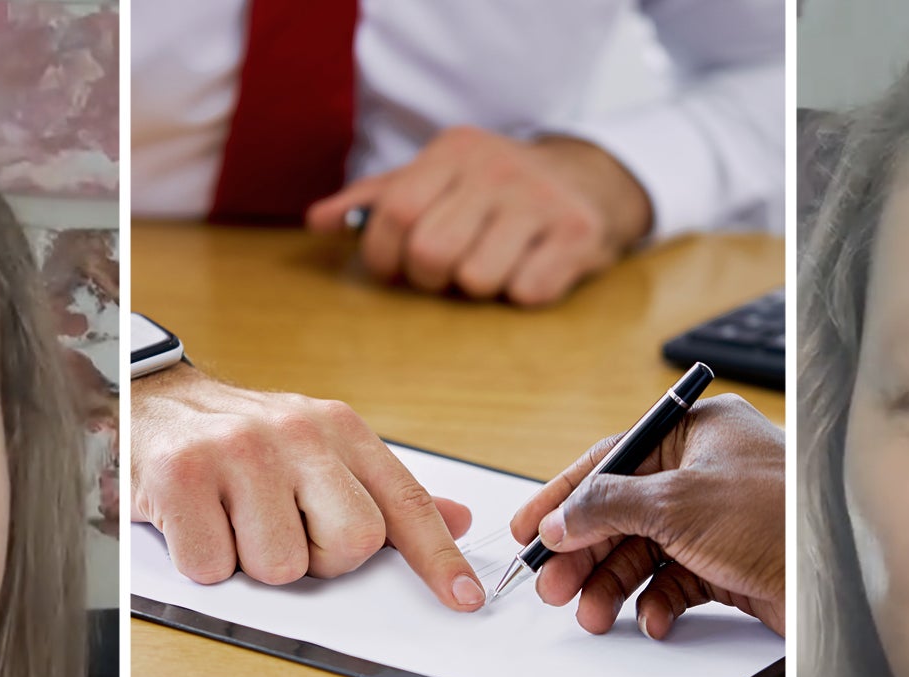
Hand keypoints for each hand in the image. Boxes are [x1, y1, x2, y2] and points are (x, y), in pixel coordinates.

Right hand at [131, 365, 485, 610]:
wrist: (154, 399)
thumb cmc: (244, 439)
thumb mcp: (322, 450)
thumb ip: (385, 492)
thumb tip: (458, 519)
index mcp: (340, 430)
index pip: (405, 503)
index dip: (439, 558)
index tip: (465, 599)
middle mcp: (295, 434)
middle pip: (351, 544)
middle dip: (320, 559)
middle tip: (286, 529)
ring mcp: (237, 452)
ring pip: (280, 567)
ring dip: (254, 562)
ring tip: (235, 520)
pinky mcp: (181, 477)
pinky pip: (214, 567)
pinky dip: (203, 561)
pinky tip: (198, 522)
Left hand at [307, 127, 652, 306]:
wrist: (591, 181)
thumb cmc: (496, 190)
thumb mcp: (438, 178)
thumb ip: (377, 198)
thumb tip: (317, 222)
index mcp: (455, 151)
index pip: (396, 212)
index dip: (383, 255)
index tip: (393, 269)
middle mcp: (498, 169)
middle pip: (431, 253)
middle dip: (429, 278)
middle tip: (444, 273)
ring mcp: (541, 200)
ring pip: (477, 279)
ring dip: (477, 288)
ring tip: (492, 265)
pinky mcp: (577, 234)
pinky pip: (526, 292)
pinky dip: (522, 293)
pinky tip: (530, 267)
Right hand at [509, 395, 784, 636]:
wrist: (837, 576)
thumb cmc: (776, 515)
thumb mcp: (676, 502)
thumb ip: (607, 506)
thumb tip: (559, 520)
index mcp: (696, 433)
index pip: (611, 460)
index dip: (563, 497)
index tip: (528, 531)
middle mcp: (706, 471)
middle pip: (622, 512)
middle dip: (585, 554)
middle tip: (551, 587)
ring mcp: (719, 519)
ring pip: (646, 552)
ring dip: (614, 585)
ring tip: (593, 615)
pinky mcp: (732, 562)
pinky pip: (677, 582)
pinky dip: (658, 603)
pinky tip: (652, 620)